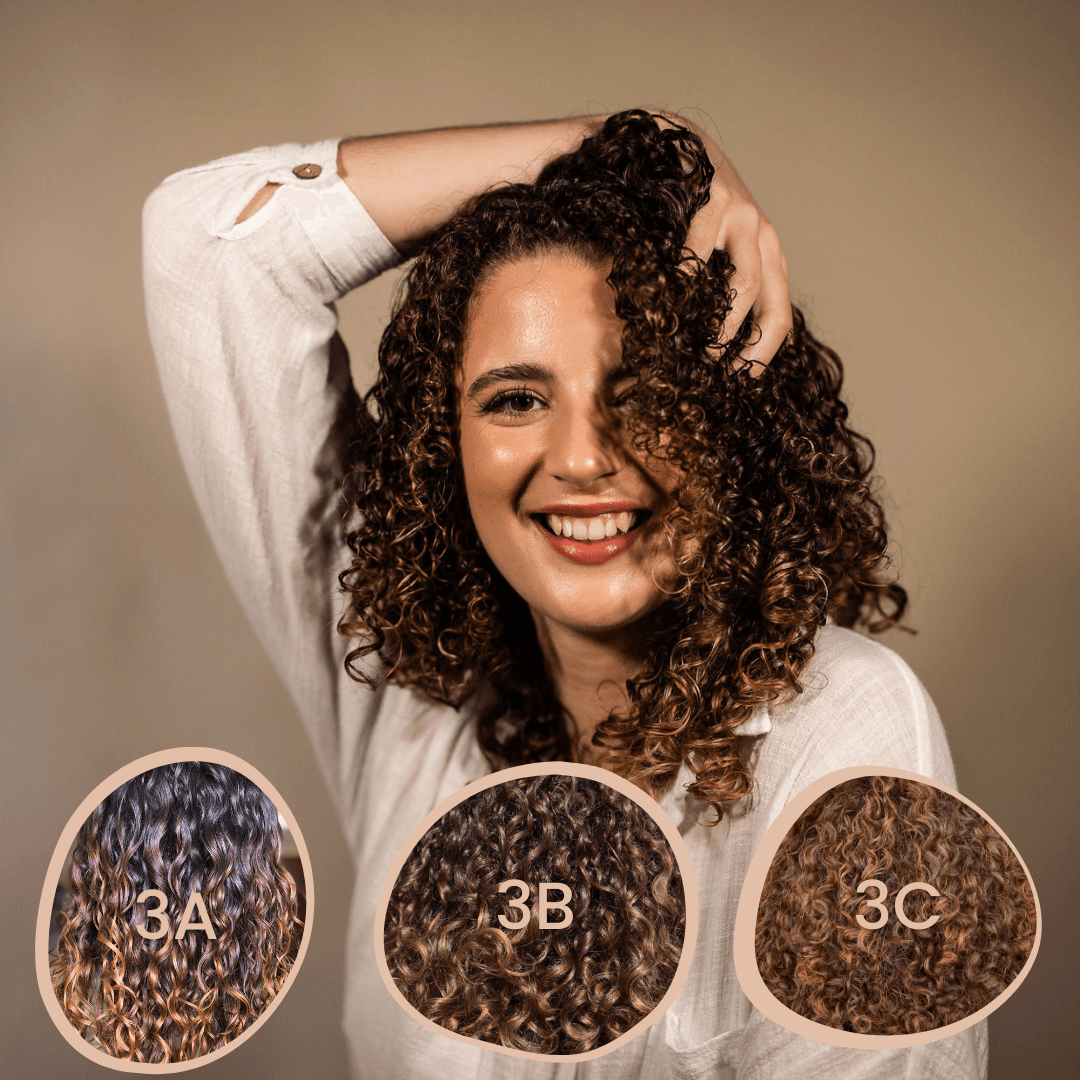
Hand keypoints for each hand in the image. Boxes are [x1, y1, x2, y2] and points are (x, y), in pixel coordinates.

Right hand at [678, 120, 791, 370]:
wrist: (673, 141)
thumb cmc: (686, 207)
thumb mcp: (712, 251)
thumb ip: (716, 288)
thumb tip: (704, 348)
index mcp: (769, 256)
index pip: (778, 318)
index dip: (760, 357)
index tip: (733, 383)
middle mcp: (764, 237)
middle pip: (772, 307)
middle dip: (747, 349)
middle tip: (717, 375)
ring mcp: (743, 215)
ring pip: (746, 283)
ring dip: (723, 323)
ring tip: (700, 348)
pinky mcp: (715, 196)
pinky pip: (705, 247)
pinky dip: (690, 277)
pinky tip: (673, 298)